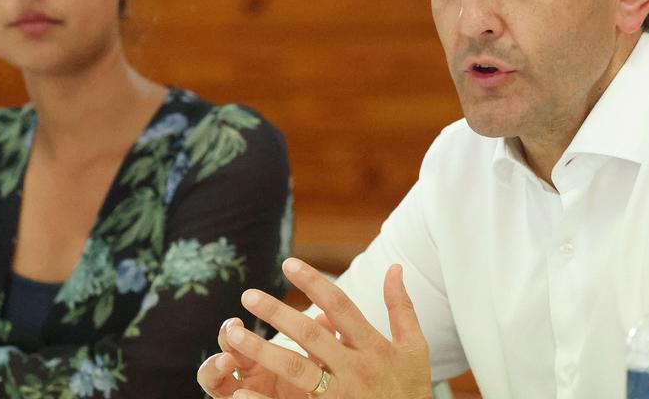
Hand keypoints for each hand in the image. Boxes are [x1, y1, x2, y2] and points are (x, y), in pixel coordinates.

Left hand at [202, 257, 432, 398]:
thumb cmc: (413, 388)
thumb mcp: (415, 346)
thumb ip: (401, 307)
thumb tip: (395, 267)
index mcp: (374, 346)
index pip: (340, 307)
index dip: (314, 283)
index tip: (289, 264)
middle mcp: (355, 369)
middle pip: (311, 336)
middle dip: (278, 314)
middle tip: (249, 295)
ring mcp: (341, 395)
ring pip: (296, 370)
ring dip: (262, 350)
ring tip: (233, 334)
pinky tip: (239, 390)